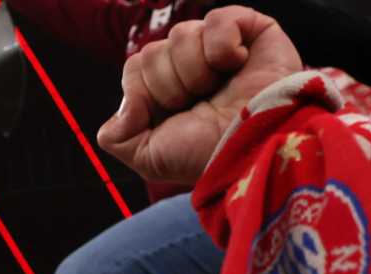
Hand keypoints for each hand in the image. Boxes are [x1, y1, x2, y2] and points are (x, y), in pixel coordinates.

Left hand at [97, 6, 301, 185]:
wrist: (252, 150)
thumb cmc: (207, 156)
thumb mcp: (150, 158)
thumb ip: (118, 137)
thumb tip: (118, 116)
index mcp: (168, 93)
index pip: (135, 67)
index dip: (144, 92)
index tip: (170, 116)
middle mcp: (192, 68)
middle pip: (152, 51)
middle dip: (170, 85)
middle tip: (199, 106)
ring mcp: (220, 48)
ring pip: (181, 35)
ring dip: (196, 72)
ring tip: (220, 92)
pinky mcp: (251, 31)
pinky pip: (217, 20)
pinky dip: (222, 46)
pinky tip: (237, 66)